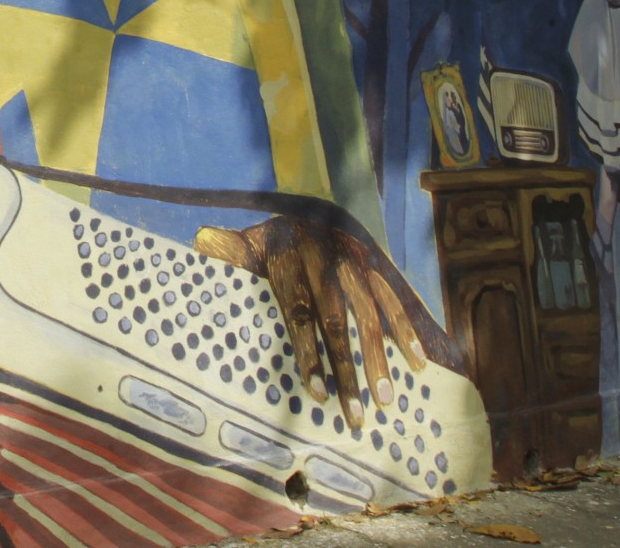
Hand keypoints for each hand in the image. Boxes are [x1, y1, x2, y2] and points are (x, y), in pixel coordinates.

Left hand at [194, 215, 460, 430]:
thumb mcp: (242, 242)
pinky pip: (393, 299)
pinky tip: (418, 362)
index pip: (299, 312)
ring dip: (380, 358)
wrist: (304, 206)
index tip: (318, 393)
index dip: (309, 353)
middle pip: (337, 322)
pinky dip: (406, 330)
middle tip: (356, 414)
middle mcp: (325, 260)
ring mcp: (353, 262)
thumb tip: (201, 241)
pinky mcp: (374, 265)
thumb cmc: (266, 241)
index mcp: (288, 257)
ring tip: (385, 399)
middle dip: (348, 370)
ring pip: (370, 314)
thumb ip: (225, 248)